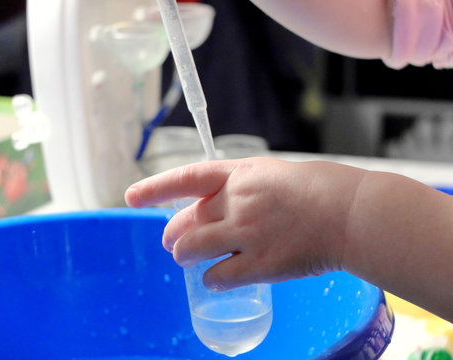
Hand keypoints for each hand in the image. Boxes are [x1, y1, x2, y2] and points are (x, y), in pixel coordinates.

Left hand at [125, 157, 365, 290]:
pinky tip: (214, 279)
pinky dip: (212, 279)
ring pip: (193, 248)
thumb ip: (245, 189)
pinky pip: (219, 276)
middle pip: (186, 220)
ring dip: (184, 255)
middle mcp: (237, 202)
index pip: (187, 178)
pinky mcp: (260, 264)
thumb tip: (225, 205)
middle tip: (172, 242)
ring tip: (184, 259)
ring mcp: (246, 234)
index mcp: (241, 175)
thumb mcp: (275, 175)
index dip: (155, 187)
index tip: (131, 196)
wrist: (351, 211)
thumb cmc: (320, 188)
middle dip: (173, 233)